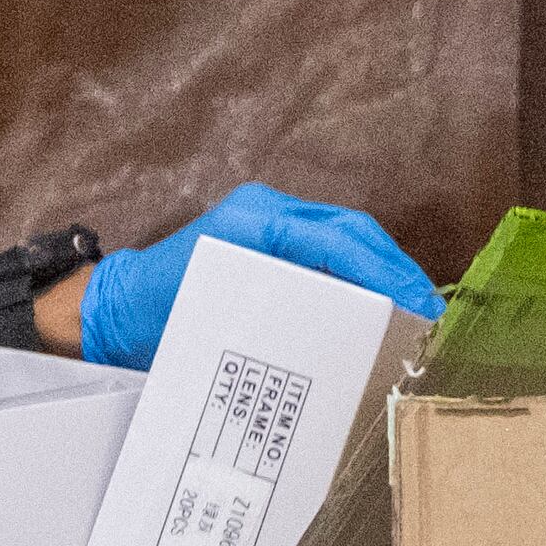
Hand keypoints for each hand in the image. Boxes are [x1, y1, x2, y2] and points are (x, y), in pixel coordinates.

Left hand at [79, 186, 445, 370]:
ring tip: (413, 305)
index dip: (380, 270)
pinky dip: (357, 274)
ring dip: (381, 268)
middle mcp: (268, 214)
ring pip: (343, 239)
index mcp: (254, 223)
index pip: (334, 240)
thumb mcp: (206, 314)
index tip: (413, 299)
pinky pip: (326, 252)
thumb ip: (263, 313)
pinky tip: (376, 305)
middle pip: (350, 231)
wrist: (118, 311)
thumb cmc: (153, 315)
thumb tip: (326, 331)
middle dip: (393, 266)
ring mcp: (271, 225)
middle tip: (427, 305)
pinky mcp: (271, 243)